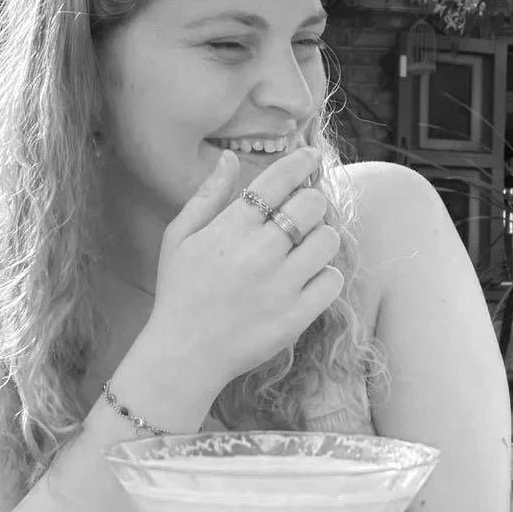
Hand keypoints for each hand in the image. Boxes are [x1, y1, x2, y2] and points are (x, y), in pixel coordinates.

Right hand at [148, 146, 343, 387]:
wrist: (185, 354)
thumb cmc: (180, 292)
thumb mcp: (179, 238)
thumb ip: (206, 196)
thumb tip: (230, 157)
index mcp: (230, 228)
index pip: (277, 180)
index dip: (300, 162)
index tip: (310, 157)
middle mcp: (259, 252)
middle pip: (312, 204)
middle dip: (311, 202)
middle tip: (302, 213)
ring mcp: (281, 285)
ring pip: (328, 240)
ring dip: (320, 238)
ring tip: (304, 249)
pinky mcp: (297, 316)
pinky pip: (333, 280)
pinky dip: (325, 276)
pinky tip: (307, 279)